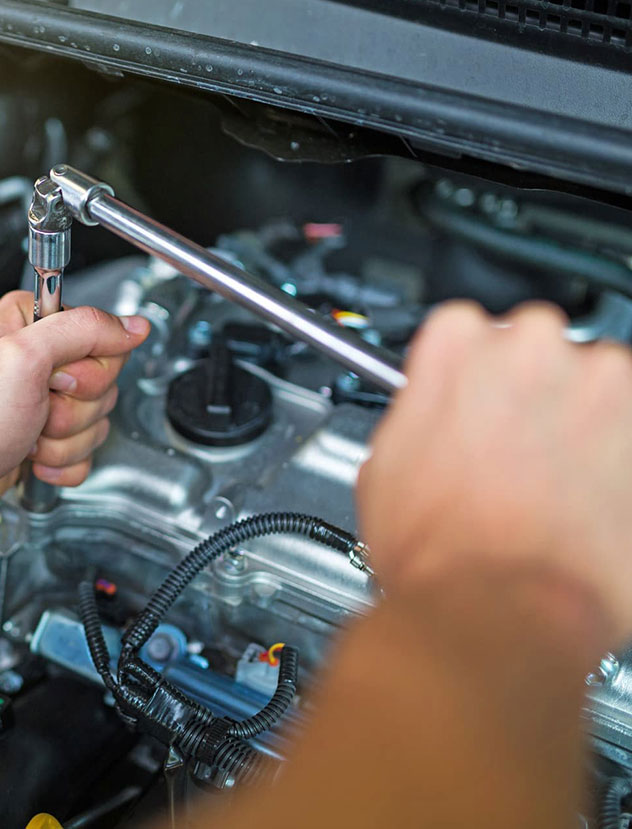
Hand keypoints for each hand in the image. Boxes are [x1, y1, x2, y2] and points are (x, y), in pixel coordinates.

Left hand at [0, 291, 148, 530]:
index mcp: (34, 325)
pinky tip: (29, 459)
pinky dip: (60, 464)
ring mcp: (42, 401)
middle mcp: (40, 359)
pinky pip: (84, 455)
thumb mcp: (23, 358)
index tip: (53, 381)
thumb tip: (132, 325)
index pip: (104, 340)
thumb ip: (83, 330)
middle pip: (105, 386)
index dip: (85, 371)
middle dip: (72, 412)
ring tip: (24, 437)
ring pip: (97, 424)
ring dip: (63, 442)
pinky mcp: (43, 437)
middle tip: (34, 411)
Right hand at [358, 300, 631, 640]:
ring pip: (594, 380)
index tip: (470, 406)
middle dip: (527, 392)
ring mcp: (599, 380)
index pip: (465, 330)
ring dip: (579, 418)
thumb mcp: (384, 466)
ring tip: (552, 480)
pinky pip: (630, 426)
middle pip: (535, 346)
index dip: (466, 377)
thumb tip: (431, 417)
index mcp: (456, 342)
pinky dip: (617, 453)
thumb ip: (417, 413)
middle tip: (510, 450)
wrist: (500, 608)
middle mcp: (532, 345)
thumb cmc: (440, 549)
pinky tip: (585, 497)